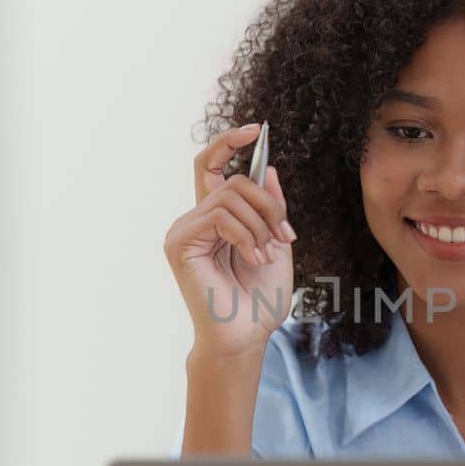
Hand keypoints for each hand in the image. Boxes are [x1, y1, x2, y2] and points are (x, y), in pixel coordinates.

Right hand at [164, 123, 297, 358]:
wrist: (247, 336)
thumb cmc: (260, 298)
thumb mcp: (276, 243)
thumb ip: (270, 207)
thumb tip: (267, 168)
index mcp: (217, 218)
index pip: (213, 165)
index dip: (229, 142)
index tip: (255, 130)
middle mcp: (196, 220)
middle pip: (232, 181)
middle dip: (268, 203)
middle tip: (285, 234)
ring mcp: (184, 230)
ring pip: (230, 197)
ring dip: (260, 224)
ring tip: (266, 254)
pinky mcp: (179, 243)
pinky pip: (218, 216)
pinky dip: (245, 234)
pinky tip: (253, 258)